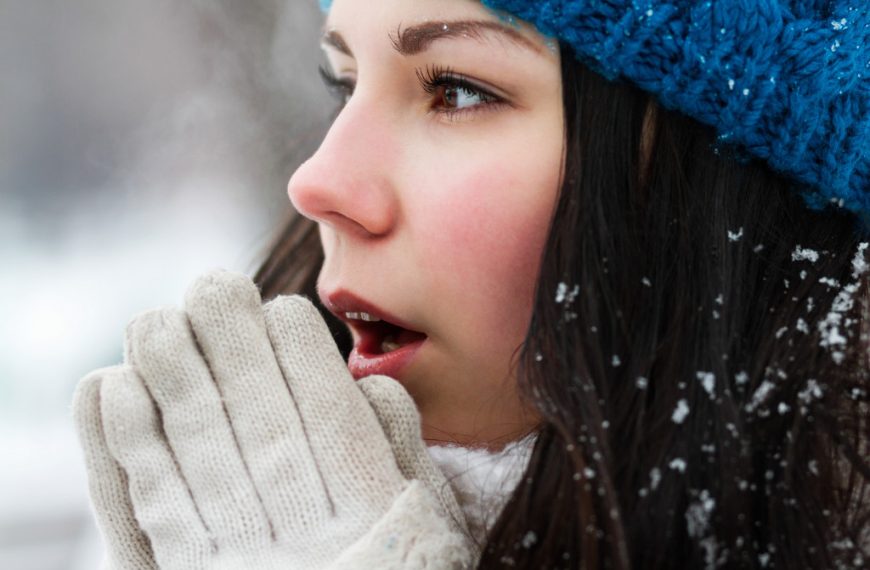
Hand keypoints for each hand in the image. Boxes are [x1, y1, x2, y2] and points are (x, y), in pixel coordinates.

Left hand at [73, 270, 474, 568]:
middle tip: (212, 283)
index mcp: (368, 505)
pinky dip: (128, 444)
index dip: (298, 350)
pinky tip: (115, 387)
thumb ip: (403, 451)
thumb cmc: (394, 569)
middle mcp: (302, 524)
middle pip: (255, 415)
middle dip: (230, 343)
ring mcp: (241, 551)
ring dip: (170, 378)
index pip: (327, 408)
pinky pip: (152, 503)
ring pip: (198, 448)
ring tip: (154, 320)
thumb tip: (367, 383)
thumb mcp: (425, 517)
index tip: (279, 309)